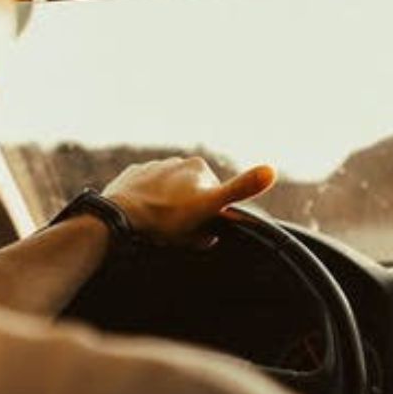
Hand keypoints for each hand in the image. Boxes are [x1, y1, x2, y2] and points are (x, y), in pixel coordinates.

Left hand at [101, 157, 275, 245]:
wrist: (121, 216)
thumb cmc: (167, 217)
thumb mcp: (210, 207)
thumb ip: (242, 188)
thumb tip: (271, 170)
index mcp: (198, 167)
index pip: (214, 197)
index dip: (210, 216)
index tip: (198, 228)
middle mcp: (177, 162)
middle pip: (191, 194)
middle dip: (188, 212)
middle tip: (178, 232)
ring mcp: (152, 167)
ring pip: (168, 193)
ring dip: (167, 206)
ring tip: (157, 226)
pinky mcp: (132, 175)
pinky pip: (144, 192)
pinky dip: (146, 203)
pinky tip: (142, 217)